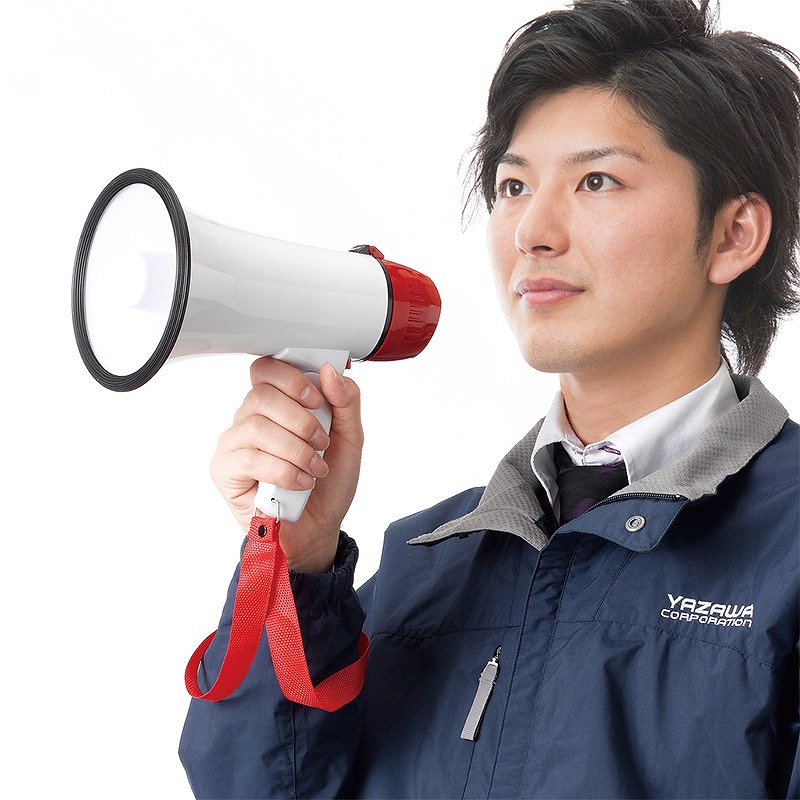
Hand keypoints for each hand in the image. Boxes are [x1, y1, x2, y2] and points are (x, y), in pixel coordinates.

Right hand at [210, 357, 363, 572]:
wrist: (319, 528)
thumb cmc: (328, 483)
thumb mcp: (350, 438)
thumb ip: (345, 401)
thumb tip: (329, 371)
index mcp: (276, 404)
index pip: (266, 369)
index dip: (290, 378)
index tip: (316, 399)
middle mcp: (249, 418)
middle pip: (262, 396)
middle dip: (301, 420)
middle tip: (321, 443)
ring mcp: (234, 443)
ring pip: (257, 427)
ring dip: (295, 449)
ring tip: (314, 468)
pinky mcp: (225, 471)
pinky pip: (250, 458)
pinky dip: (284, 471)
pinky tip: (300, 482)